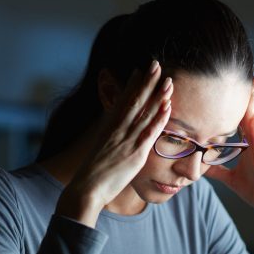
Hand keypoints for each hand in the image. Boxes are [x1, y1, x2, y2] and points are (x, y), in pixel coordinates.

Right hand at [57, 60, 173, 226]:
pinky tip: (167, 105)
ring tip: (168, 79)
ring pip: (144, 112)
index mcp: (108, 129)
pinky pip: (149, 132)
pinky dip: (159, 118)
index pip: (121, 102)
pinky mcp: (135, 153)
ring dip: (157, 94)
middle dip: (146, 82)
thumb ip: (109, 144)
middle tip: (155, 64)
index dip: (131, 85)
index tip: (138, 70)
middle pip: (134, 101)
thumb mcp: (100, 153)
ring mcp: (126, 140)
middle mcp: (117, 130)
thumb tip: (113, 141)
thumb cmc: (92, 176)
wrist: (85, 189)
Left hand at [205, 76, 253, 248]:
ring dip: (252, 104)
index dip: (236, 103)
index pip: (240, 119)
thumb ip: (217, 169)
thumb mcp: (230, 178)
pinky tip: (253, 118)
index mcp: (248, 145)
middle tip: (248, 73)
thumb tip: (199, 164)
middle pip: (250, 113)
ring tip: (250, 85)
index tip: (230, 85)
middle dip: (249, 94)